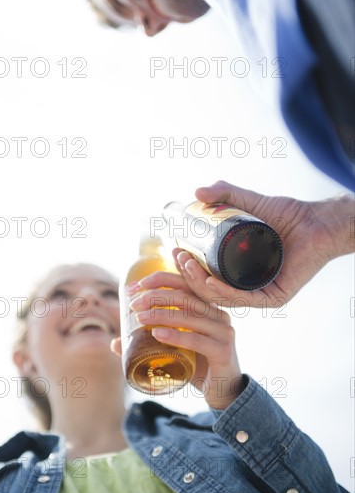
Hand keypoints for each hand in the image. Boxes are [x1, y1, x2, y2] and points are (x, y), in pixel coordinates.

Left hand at [111, 271, 243, 409]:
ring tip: (140, 317)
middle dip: (156, 295)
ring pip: (189, 316)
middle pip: (185, 296)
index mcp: (207, 307)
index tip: (134, 286)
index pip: (184, 283)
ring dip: (161, 314)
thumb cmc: (197, 365)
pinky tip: (157, 334)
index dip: (160, 279)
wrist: (223, 392)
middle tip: (133, 303)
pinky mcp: (223, 351)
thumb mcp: (173, 348)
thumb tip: (115, 342)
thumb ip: (148, 343)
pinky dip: (176, 335)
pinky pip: (197, 340)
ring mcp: (223, 332)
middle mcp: (218, 314)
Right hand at [171, 180, 354, 307]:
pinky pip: (245, 299)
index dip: (186, 268)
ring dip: (200, 284)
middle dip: (189, 276)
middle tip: (181, 256)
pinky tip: (210, 283)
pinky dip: (225, 293)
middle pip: (209, 289)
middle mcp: (247, 286)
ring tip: (189, 264)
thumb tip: (196, 193)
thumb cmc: (287, 214)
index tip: (175, 250)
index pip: (205, 276)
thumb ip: (224, 193)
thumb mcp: (248, 202)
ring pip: (222, 297)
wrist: (317, 219)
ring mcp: (260, 293)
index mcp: (238, 272)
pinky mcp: (274, 296)